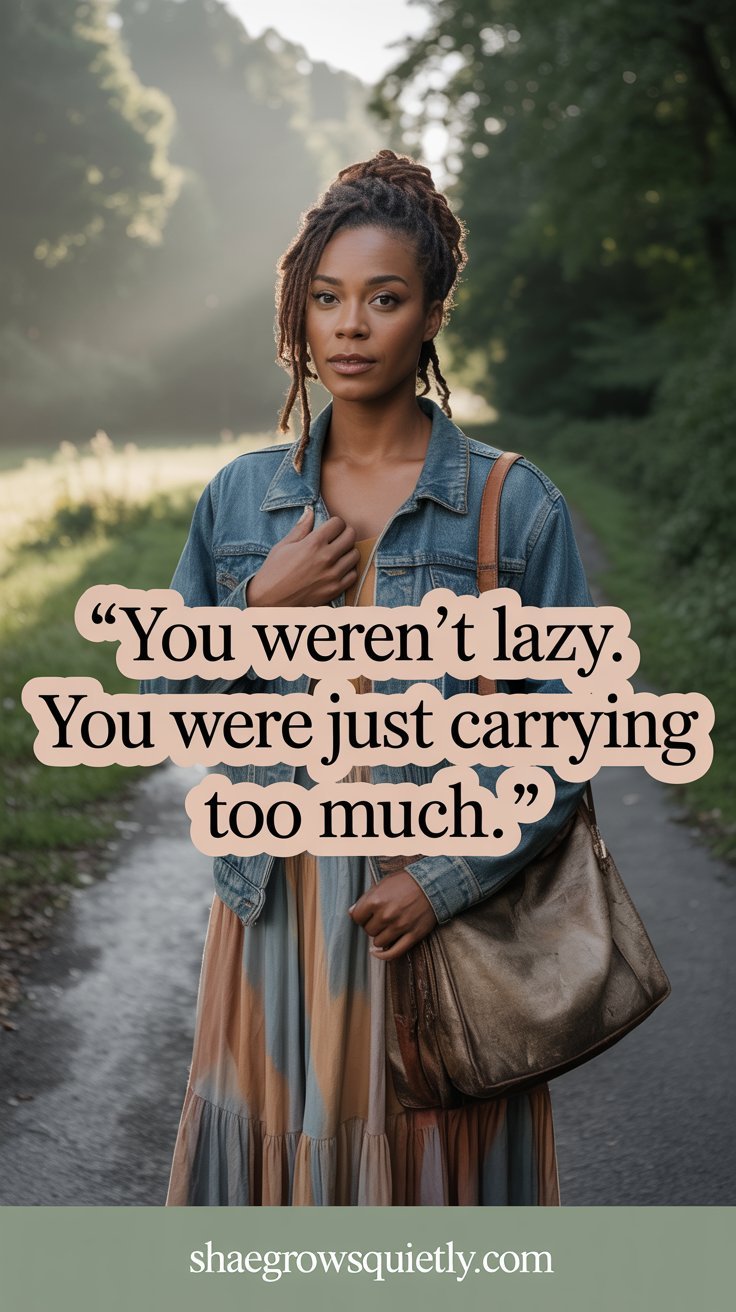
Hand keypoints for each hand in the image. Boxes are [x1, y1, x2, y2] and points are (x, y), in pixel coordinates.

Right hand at [245, 506, 359, 606]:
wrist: (270, 601)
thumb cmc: (274, 571)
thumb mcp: (284, 546)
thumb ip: (301, 528)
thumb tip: (310, 510)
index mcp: (313, 543)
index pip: (338, 523)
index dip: (335, 522)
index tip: (330, 527)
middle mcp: (326, 558)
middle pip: (351, 536)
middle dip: (345, 533)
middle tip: (337, 537)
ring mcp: (333, 575)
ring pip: (355, 555)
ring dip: (348, 551)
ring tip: (338, 553)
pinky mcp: (335, 589)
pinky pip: (353, 575)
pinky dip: (348, 570)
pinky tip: (338, 568)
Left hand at [348, 869, 437, 960]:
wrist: (433, 884)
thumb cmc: (406, 882)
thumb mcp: (382, 884)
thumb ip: (366, 898)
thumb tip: (351, 912)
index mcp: (376, 900)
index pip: (357, 918)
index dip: (361, 916)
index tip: (367, 914)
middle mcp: (386, 915)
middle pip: (368, 930)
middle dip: (372, 925)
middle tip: (380, 919)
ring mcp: (400, 926)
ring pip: (379, 942)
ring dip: (381, 936)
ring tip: (387, 928)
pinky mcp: (412, 935)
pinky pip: (394, 953)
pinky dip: (383, 955)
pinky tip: (378, 952)